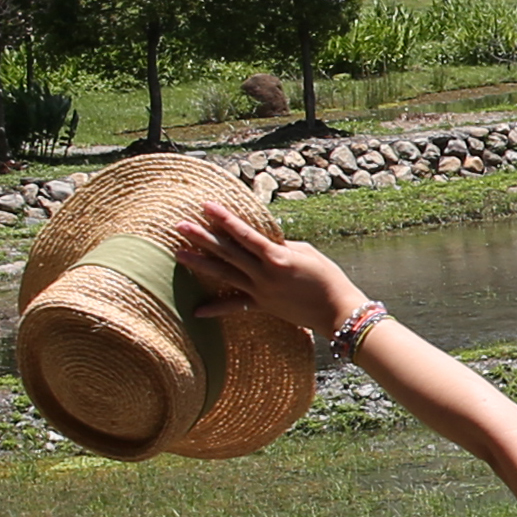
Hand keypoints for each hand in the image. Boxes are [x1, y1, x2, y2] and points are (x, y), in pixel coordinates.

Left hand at [172, 194, 367, 341]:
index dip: (224, 218)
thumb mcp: (307, 252)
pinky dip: (216, 308)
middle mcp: (264, 273)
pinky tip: (196, 311)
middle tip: (179, 225)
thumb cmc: (328, 277)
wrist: (337, 311)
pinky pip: (235, 306)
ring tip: (179, 253)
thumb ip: (282, 245)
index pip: (244, 233)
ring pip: (225, 274)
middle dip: (202, 237)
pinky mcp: (263, 306)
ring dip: (200, 264)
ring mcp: (261, 291)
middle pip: (228, 252)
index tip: (206, 206)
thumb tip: (264, 241)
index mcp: (277, 256)